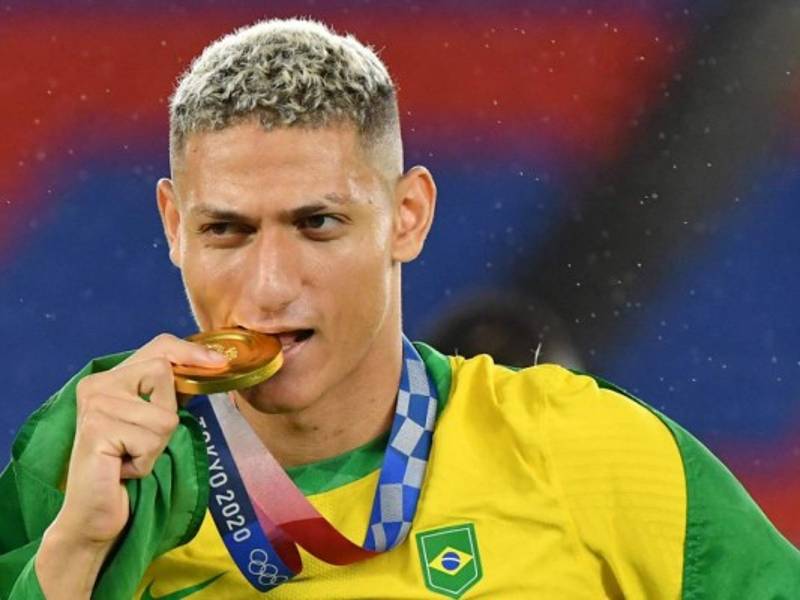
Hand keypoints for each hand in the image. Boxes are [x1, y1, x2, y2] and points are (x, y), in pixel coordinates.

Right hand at [35, 333, 226, 597]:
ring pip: (163, 416)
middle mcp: (97, 384)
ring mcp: (94, 406)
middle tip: (144, 440)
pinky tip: (124, 468)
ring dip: (157, 445)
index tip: (220, 363)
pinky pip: (150, 440)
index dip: (192, 352)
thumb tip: (213, 364)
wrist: (94, 513)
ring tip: (131, 456)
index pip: (160, 346)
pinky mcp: (95, 431)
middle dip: (168, 414)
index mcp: (110, 377)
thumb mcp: (153, 420)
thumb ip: (171, 391)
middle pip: (164, 373)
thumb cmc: (127, 464)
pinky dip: (146, 461)